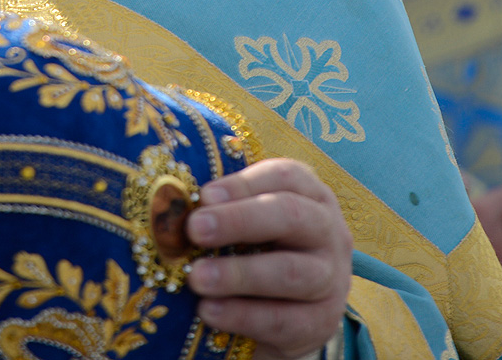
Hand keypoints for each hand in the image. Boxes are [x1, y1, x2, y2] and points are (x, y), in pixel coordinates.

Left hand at [186, 158, 352, 359]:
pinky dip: (242, 315)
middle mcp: (328, 232)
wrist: (290, 314)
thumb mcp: (248, 222)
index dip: (243, 184)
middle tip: (195, 229)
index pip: (285, 177)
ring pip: (289, 272)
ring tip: (196, 277)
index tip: (203, 195)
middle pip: (290, 216)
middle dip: (239, 220)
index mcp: (310, 196)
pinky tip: (209, 311)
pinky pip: (284, 320)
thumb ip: (222, 207)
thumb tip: (170, 201)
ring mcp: (331, 279)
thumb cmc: (259, 250)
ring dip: (238, 273)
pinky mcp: (321, 323)